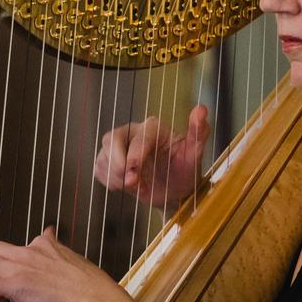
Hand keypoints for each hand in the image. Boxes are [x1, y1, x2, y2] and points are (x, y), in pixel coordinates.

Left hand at [0, 227, 173, 301]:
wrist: (96, 300)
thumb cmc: (89, 288)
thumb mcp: (72, 260)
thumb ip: (56, 249)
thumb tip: (49, 231)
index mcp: (44, 245)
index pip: (12, 246)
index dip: (6, 264)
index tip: (10, 281)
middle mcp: (28, 251)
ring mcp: (21, 267)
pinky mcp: (16, 285)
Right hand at [93, 105, 209, 205]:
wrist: (174, 192)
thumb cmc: (186, 171)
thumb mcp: (195, 154)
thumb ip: (198, 132)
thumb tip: (201, 109)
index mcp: (154, 127)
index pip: (138, 137)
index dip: (134, 155)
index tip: (135, 174)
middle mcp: (134, 132)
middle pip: (112, 139)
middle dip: (119, 164)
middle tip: (132, 183)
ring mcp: (120, 146)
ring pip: (103, 155)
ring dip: (115, 176)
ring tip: (136, 186)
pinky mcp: (111, 161)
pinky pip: (99, 167)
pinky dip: (109, 180)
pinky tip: (127, 186)